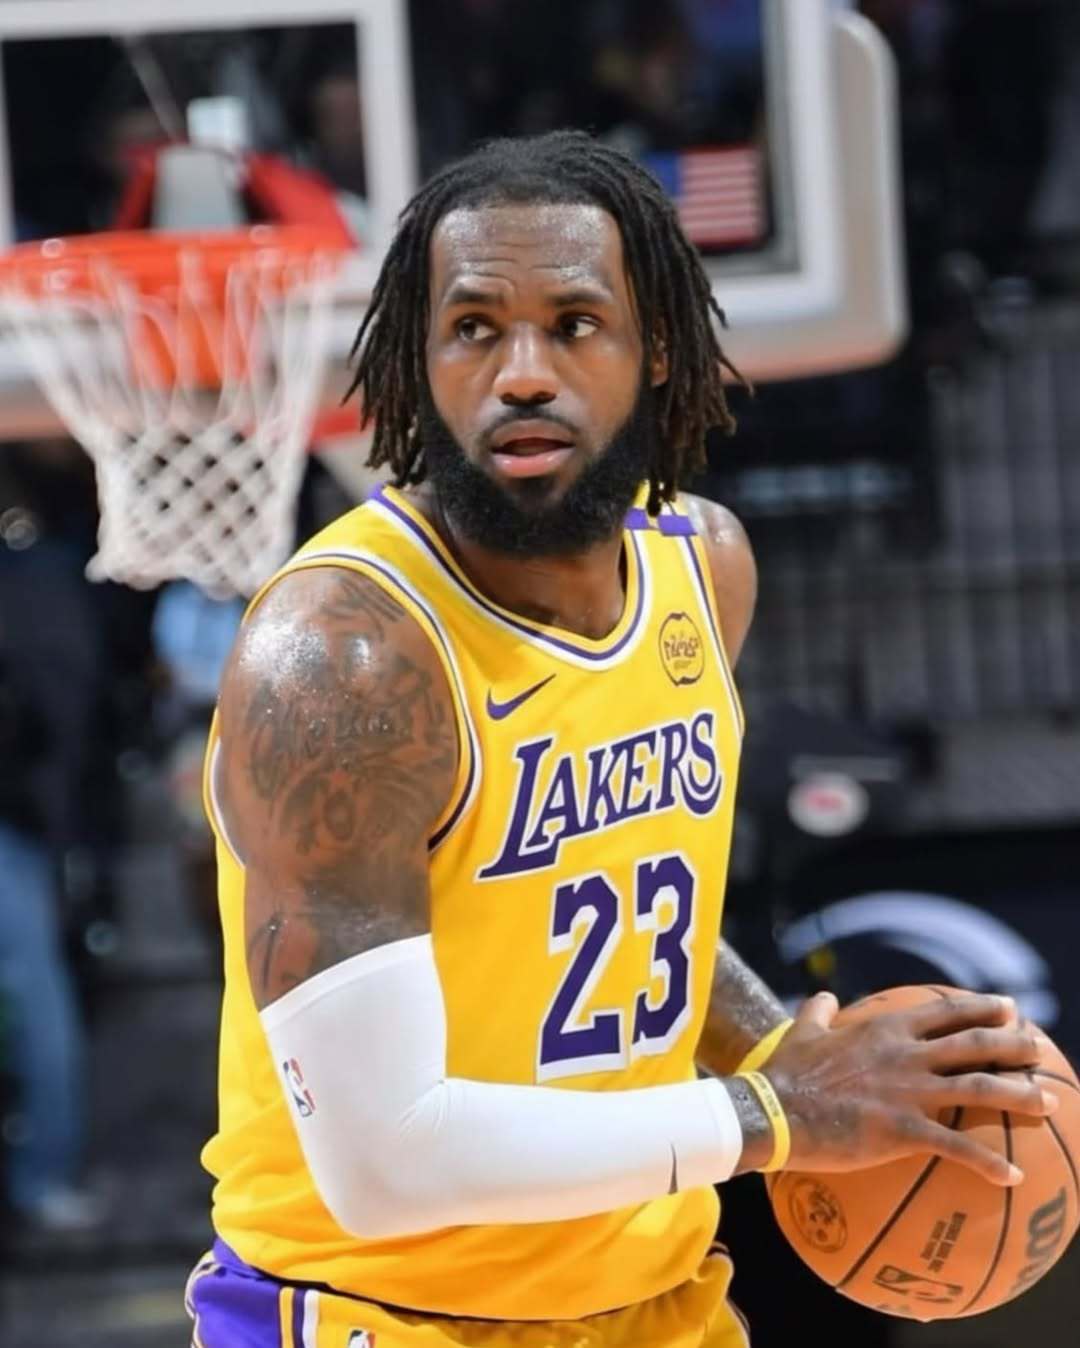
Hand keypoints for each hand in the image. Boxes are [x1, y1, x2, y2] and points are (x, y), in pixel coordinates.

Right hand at [762, 991, 1056, 1186]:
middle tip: (1041, 1049)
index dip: (981, 1008)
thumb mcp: (803, 1031)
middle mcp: (905, 1054)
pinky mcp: (902, 1130)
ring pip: (977, 1088)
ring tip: (1049, 1102)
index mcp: (886, 1029)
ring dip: (1018, 1094)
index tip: (1010, 1008)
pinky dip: (988, 1162)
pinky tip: (1013, 1176)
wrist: (772, 1109)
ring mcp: (907, 1091)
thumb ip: (819, 1012)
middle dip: (1014, 1045)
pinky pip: (957, 1147)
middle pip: (974, 1045)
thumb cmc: (786, 1072)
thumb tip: (825, 997)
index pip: (945, 1012)